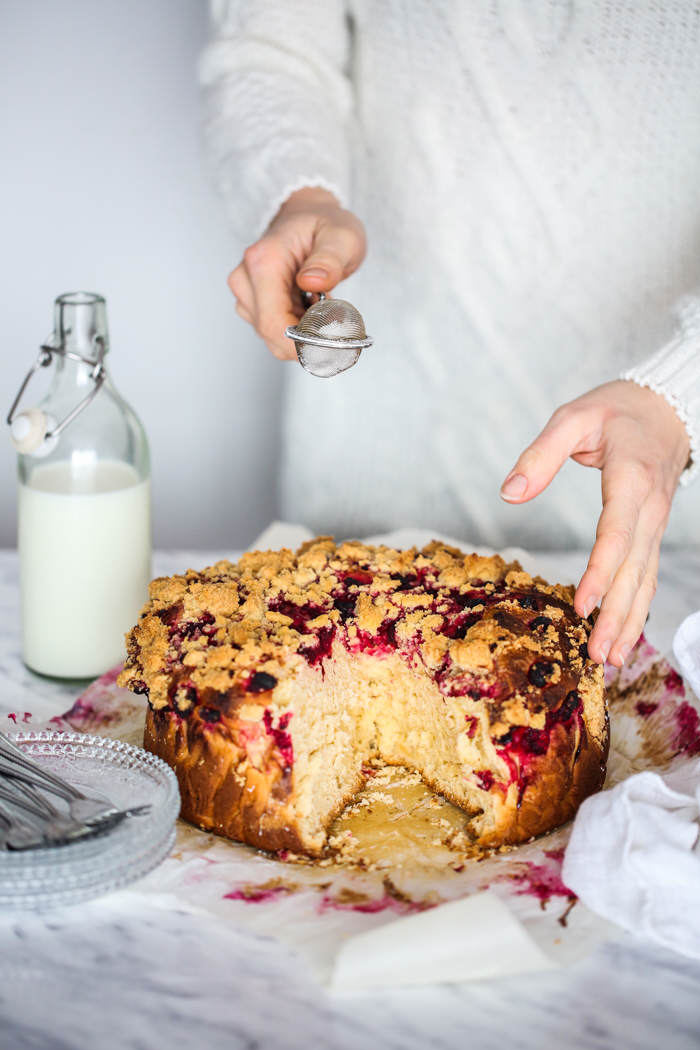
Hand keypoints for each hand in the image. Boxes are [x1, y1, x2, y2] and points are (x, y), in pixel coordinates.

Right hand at [228, 187, 366, 359]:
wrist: (307, 216)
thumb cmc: (324, 225)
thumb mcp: (342, 236)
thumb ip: (330, 260)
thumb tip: (312, 282)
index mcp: (263, 261)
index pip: (273, 323)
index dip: (302, 342)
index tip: (331, 341)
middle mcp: (245, 279)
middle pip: (271, 334)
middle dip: (305, 336)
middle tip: (332, 315)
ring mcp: (245, 292)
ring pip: (272, 336)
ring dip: (301, 330)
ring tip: (318, 302)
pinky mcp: (250, 303)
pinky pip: (273, 330)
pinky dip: (295, 326)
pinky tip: (307, 306)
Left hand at [500, 380, 689, 665]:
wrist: (667, 407)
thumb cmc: (616, 410)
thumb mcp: (573, 417)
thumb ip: (540, 454)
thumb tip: (509, 493)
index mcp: (631, 480)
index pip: (616, 534)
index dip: (601, 573)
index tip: (583, 605)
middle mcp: (649, 508)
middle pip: (635, 570)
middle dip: (617, 615)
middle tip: (597, 654)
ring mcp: (655, 522)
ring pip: (645, 579)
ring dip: (630, 621)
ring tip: (610, 660)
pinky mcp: (652, 531)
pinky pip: (647, 574)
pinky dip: (637, 608)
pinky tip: (624, 636)